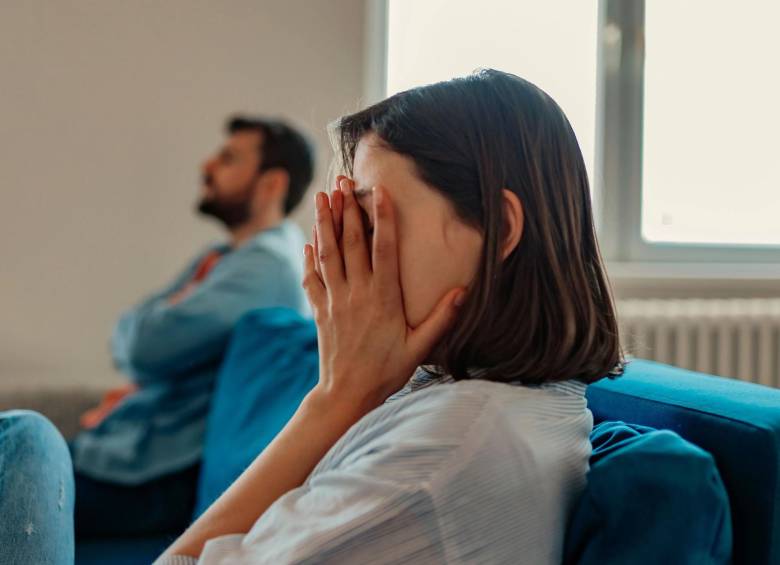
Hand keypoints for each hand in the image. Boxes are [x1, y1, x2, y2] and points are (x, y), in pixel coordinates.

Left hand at [303, 179, 464, 414]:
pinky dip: (309, 257)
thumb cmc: (387, 371)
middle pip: (350, 242)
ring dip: (324, 223)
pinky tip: (309, 240)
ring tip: (322, 196)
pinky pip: (312, 277)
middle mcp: (357, 293)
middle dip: (347, 209)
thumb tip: (463, 290)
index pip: (384, 249)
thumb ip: (441, 318)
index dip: (382, 217)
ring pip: (328, 254)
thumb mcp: (420, 347)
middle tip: (342, 181)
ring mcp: (335, 300)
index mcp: (383, 298)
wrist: (347, 395)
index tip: (379, 191)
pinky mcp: (320, 311)